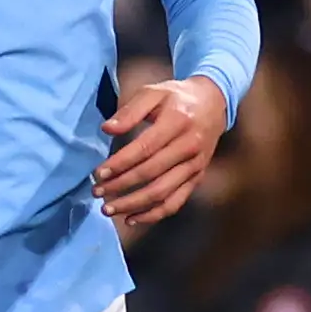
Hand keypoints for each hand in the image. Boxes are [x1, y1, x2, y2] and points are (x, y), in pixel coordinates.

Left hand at [94, 77, 226, 226]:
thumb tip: (106, 129)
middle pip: (151, 173)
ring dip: (133, 204)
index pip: (144, 148)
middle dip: (120, 186)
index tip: (98, 174)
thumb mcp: (153, 92)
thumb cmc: (177, 97)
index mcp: (177, 122)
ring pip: (162, 192)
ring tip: (108, 208)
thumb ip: (129, 110)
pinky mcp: (197, 178)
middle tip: (97, 192)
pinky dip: (153, 214)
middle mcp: (189, 146)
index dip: (120, 164)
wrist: (213, 103)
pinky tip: (132, 218)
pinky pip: (176, 202)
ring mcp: (195, 165)